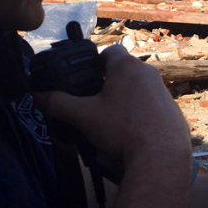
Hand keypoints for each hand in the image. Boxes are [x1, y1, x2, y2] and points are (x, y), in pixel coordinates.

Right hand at [33, 45, 191, 173]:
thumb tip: (36, 97)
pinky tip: (129, 132)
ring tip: (108, 120)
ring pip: (137, 88)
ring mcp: (163, 90)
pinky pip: (150, 105)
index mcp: (126, 66)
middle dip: (106, 83)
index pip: (109, 51)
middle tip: (91, 101)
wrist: (161, 155)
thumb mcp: (83, 116)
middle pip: (123, 70)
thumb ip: (58, 104)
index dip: (94, 61)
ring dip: (123, 99)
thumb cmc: (122, 129)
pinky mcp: (172, 109)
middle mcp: (148, 73)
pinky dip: (139, 113)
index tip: (84, 77)